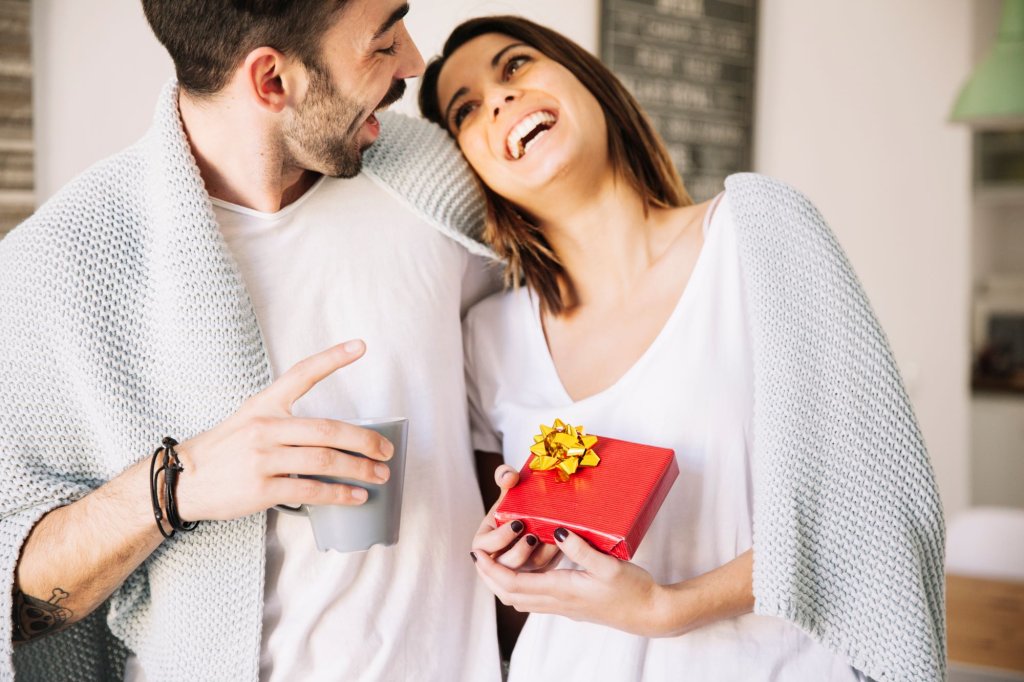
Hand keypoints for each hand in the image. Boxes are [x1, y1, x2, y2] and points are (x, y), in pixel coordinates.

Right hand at [173, 340, 393, 521]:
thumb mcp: (249, 419)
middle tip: (387, 449)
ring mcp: (263, 458)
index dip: (333, 358)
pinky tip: (356, 496)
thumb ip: (284, 419)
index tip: (360, 346)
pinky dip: (338, 494)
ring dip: (359, 469)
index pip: (302, 374)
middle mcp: (266, 427)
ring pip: (324, 461)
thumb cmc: (223, 451)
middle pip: (328, 430)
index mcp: (265, 404)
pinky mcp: (262, 488)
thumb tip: (330, 433)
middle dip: (365, 440)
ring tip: (380, 474)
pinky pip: (310, 490)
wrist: (182, 480)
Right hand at [472, 465, 560, 570]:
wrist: (538, 509)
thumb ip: (505, 476)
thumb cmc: (517, 500)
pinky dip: (555, 556)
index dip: (501, 538)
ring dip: (541, 554)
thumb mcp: (508, 489)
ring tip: (551, 536)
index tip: (517, 523)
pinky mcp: (539, 569)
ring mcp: (521, 566)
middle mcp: (500, 558)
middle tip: (533, 535)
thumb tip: (509, 477)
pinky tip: (562, 542)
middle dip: (520, 552)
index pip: (484, 548)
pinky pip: (547, 568)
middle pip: (507, 565)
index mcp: (485, 541)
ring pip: (529, 569)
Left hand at [472, 528, 669, 636]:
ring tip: (496, 559)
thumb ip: (580, 548)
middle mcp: (557, 601)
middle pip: (509, 594)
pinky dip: (521, 584)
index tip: (477, 553)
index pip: (513, 584)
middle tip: (480, 555)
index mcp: (561, 590)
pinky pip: (535, 598)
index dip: (492, 570)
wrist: (649, 614)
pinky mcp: (569, 605)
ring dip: (503, 581)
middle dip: (490, 576)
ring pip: (521, 598)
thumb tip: (554, 530)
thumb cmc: (632, 590)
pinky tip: (527, 568)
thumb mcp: (608, 564)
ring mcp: (562, 606)